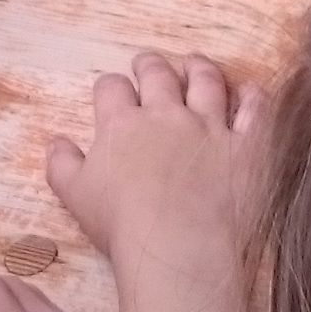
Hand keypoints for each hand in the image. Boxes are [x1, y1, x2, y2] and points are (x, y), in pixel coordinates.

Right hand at [45, 51, 263, 280]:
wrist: (178, 248)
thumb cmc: (122, 225)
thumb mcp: (75, 197)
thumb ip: (62, 164)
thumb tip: (56, 141)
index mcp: (121, 125)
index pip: (111, 88)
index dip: (110, 87)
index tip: (111, 91)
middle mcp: (166, 115)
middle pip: (157, 74)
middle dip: (149, 65)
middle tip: (147, 64)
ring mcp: (210, 127)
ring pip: (206, 81)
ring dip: (198, 68)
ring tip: (195, 63)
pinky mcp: (247, 147)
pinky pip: (254, 111)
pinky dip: (252, 97)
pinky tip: (249, 91)